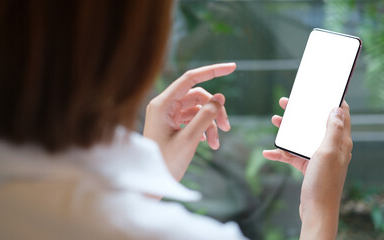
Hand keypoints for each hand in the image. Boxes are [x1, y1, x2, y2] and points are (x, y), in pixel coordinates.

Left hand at [144, 63, 234, 180]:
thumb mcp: (190, 139)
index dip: (212, 71)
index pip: (190, 79)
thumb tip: (220, 97)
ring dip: (210, 124)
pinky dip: (203, 128)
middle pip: (197, 96)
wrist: (151, 182)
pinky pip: (192, 119)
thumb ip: (206, 115)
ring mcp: (167, 115)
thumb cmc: (166, 162)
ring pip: (197, 109)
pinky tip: (207, 142)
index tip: (233, 67)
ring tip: (217, 144)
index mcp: (162, 104)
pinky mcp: (171, 125)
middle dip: (214, 110)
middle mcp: (164, 105)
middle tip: (227, 128)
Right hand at [263, 97, 352, 239]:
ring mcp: (317, 157)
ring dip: (287, 130)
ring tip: (275, 120)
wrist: (316, 210)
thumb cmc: (324, 182)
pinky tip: (268, 153)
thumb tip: (337, 109)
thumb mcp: (328, 152)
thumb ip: (333, 130)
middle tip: (287, 102)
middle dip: (301, 113)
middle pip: (315, 124)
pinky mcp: (307, 167)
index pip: (340, 116)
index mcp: (339, 142)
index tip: (321, 90)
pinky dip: (280, 153)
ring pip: (301, 137)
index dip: (332, 102)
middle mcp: (330, 148)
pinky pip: (292, 155)